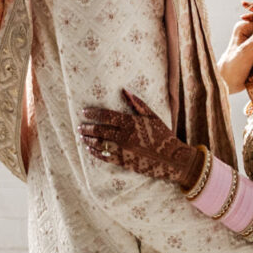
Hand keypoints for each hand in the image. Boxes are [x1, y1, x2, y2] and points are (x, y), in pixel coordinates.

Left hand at [79, 91, 205, 190]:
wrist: (173, 160)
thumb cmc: (163, 136)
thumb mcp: (152, 117)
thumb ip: (137, 104)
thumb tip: (124, 90)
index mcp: (131, 122)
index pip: (106, 115)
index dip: (93, 113)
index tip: (84, 112)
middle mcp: (125, 136)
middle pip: (99, 130)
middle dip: (87, 128)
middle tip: (80, 126)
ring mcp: (123, 150)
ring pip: (99, 144)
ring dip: (88, 140)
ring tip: (82, 137)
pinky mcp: (124, 162)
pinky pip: (104, 156)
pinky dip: (95, 152)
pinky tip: (90, 149)